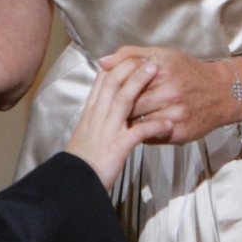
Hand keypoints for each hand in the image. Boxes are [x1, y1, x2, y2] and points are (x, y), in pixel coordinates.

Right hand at [65, 58, 160, 190]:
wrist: (73, 183)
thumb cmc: (82, 161)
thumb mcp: (85, 133)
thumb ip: (95, 116)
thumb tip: (104, 104)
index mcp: (91, 112)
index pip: (101, 81)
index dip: (116, 67)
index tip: (129, 59)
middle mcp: (98, 117)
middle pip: (113, 84)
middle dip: (130, 68)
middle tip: (147, 59)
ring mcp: (107, 130)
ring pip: (123, 99)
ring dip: (140, 83)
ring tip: (155, 72)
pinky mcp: (117, 147)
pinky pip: (138, 132)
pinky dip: (154, 126)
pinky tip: (168, 124)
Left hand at [99, 46, 236, 144]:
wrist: (221, 92)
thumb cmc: (188, 71)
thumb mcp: (161, 54)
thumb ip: (129, 54)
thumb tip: (102, 62)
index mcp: (161, 70)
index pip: (124, 82)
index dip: (113, 88)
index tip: (108, 90)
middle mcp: (169, 93)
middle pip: (130, 105)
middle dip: (119, 108)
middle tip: (113, 108)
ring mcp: (175, 115)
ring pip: (138, 123)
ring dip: (128, 122)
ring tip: (123, 118)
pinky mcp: (179, 134)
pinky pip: (151, 136)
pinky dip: (143, 132)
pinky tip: (141, 125)